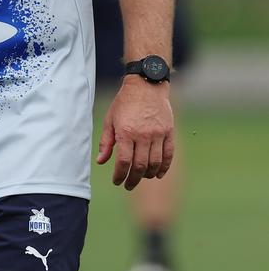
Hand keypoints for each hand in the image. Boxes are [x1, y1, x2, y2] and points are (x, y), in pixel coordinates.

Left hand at [97, 76, 173, 190]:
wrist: (146, 85)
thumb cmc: (125, 103)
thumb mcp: (110, 120)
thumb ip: (106, 142)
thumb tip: (101, 161)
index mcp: (126, 132)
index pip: (123, 161)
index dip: (119, 175)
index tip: (117, 181)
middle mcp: (143, 135)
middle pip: (140, 166)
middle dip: (133, 180)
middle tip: (128, 185)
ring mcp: (158, 134)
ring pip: (154, 163)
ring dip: (147, 175)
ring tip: (141, 177)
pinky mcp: (169, 132)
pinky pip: (168, 154)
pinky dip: (164, 167)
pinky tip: (157, 174)